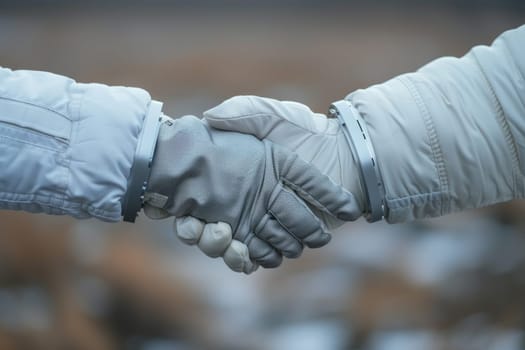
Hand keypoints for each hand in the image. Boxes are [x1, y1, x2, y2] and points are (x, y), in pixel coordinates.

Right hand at [144, 115, 359, 268]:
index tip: (179, 209)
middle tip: (207, 226)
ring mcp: (258, 221)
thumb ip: (241, 112)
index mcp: (235, 174)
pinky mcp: (278, 238)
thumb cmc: (305, 131)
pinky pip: (254, 256)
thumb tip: (208, 118)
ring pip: (228, 245)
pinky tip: (245, 254)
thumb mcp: (270, 114)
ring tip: (224, 236)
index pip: (200, 193)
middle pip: (210, 226)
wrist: (342, 154)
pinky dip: (245, 260)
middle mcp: (242, 200)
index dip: (185, 204)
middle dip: (204, 233)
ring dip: (222, 247)